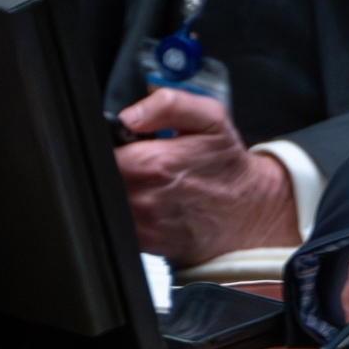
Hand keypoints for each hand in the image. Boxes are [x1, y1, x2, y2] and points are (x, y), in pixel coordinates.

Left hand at [114, 88, 297, 267]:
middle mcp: (142, 198)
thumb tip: (128, 115)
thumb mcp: (210, 118)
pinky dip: (126, 210)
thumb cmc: (226, 165)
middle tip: (138, 159)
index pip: (99, 150)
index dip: (108, 144)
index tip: (125, 142)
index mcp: (152, 163)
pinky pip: (117, 222)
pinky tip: (149, 201)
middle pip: (99, 176)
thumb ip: (168, 104)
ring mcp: (142, 225)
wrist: (248, 210)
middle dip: (112, 165)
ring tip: (146, 181)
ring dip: (119, 188)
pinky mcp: (144, 244)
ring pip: (105, 199)